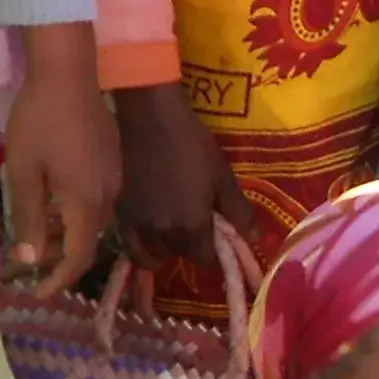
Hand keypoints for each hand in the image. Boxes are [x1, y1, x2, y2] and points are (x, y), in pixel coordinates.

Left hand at [2, 24, 120, 294]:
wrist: (69, 73)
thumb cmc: (39, 121)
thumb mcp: (24, 172)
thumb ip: (29, 218)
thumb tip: (31, 260)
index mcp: (86, 203)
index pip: (77, 258)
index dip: (58, 280)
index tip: (38, 293)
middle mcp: (108, 198)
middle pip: (89, 242)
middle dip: (63, 260)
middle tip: (34, 265)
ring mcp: (115, 179)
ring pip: (95, 222)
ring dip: (71, 236)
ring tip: (44, 236)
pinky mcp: (115, 163)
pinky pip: (99, 201)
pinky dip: (79, 214)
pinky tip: (60, 203)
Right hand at [112, 81, 250, 266]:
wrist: (152, 119)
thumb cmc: (193, 146)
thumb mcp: (223, 178)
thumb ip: (239, 212)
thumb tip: (255, 240)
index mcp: (192, 225)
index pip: (204, 259)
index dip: (213, 253)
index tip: (216, 238)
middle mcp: (164, 232)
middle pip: (181, 255)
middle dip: (192, 247)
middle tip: (197, 227)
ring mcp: (139, 224)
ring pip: (156, 253)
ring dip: (168, 248)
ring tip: (175, 231)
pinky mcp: (122, 212)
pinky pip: (130, 246)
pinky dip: (142, 251)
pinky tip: (150, 243)